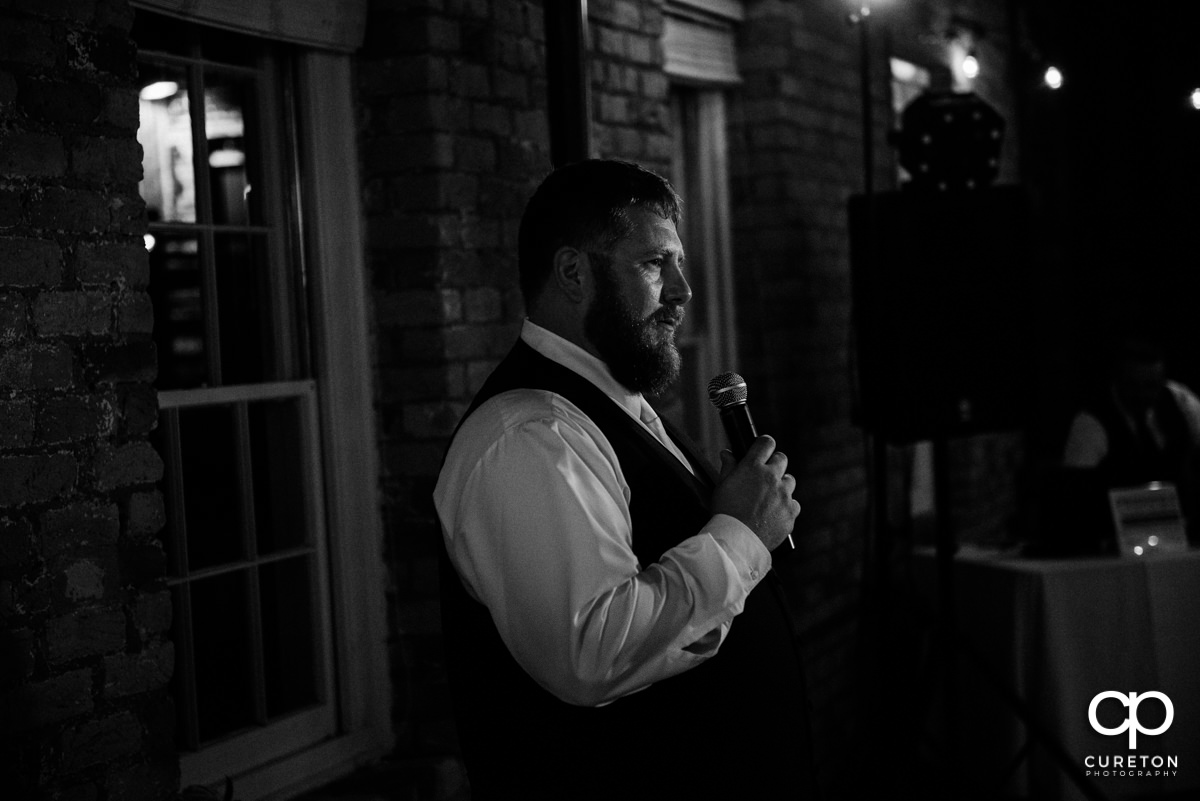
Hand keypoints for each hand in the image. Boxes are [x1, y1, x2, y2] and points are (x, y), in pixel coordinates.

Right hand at [711, 435, 800, 550]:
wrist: (737, 541)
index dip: (764, 444)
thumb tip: (727, 453)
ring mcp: (784, 495)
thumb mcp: (721, 486)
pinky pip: (794, 503)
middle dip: (774, 464)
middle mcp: (771, 477)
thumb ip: (728, 467)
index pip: (766, 443)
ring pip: (789, 481)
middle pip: (782, 459)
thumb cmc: (725, 513)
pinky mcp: (791, 511)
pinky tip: (774, 513)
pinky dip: (786, 506)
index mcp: (753, 467)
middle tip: (765, 475)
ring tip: (769, 497)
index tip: (763, 449)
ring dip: (781, 485)